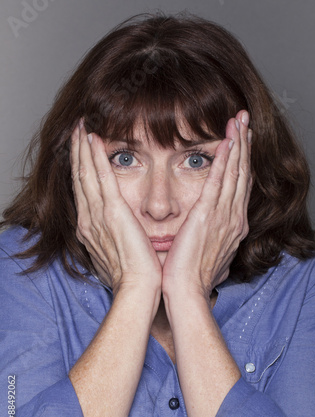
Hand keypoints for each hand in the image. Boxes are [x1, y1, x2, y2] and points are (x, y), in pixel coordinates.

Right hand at [71, 121, 161, 299]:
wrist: (138, 289)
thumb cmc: (133, 275)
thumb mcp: (118, 252)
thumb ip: (114, 235)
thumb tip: (118, 229)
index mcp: (91, 228)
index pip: (83, 191)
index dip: (80, 169)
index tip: (81, 150)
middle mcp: (89, 219)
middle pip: (79, 178)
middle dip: (77, 152)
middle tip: (76, 130)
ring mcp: (98, 215)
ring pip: (86, 173)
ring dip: (82, 148)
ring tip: (80, 128)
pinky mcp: (114, 212)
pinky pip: (101, 178)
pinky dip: (95, 157)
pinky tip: (93, 139)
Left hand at [162, 110, 251, 300]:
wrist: (186, 291)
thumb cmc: (191, 275)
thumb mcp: (207, 254)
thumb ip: (212, 240)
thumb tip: (210, 238)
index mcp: (232, 226)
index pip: (239, 187)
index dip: (242, 163)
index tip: (242, 144)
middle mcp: (233, 218)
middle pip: (242, 174)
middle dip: (244, 145)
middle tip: (245, 122)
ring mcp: (223, 216)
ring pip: (235, 172)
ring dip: (238, 144)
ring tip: (240, 121)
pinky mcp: (208, 215)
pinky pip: (220, 181)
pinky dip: (225, 160)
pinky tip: (227, 141)